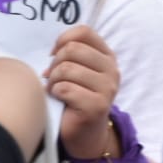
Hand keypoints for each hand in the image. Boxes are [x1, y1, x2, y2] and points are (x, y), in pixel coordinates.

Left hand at [46, 24, 119, 158]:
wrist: (82, 131)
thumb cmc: (72, 94)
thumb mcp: (74, 68)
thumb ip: (68, 52)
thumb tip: (51, 48)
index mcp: (106, 56)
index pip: (84, 31)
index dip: (63, 39)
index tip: (54, 54)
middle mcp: (112, 70)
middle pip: (72, 49)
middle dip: (54, 63)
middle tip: (52, 76)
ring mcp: (107, 89)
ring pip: (66, 68)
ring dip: (53, 80)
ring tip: (56, 89)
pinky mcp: (98, 106)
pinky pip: (65, 88)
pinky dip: (54, 92)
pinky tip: (59, 99)